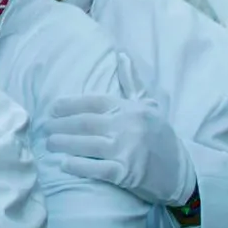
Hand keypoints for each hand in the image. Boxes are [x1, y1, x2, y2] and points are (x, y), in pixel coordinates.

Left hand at [44, 93, 196, 207]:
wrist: (182, 172)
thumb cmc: (160, 137)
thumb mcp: (149, 106)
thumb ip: (131, 82)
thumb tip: (121, 55)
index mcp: (131, 108)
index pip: (93, 102)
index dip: (69, 105)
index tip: (52, 109)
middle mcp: (128, 126)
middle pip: (84, 123)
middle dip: (60, 125)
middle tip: (45, 128)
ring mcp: (127, 149)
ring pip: (86, 144)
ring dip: (63, 143)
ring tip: (49, 143)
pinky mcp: (126, 173)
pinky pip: (95, 168)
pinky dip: (77, 165)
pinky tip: (64, 164)